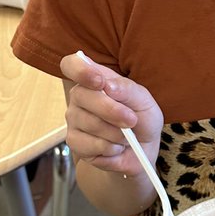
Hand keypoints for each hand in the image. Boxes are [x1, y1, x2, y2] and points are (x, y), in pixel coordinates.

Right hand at [60, 51, 164, 174]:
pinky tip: (116, 147)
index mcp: (94, 79)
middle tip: (131, 120)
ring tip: (126, 136)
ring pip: (90, 123)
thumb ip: (127, 89)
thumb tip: (107, 86)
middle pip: (82, 95)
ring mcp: (74, 119)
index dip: (80, 70)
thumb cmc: (142, 119)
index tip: (100, 82)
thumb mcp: (143, 100)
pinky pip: (89, 144)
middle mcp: (80, 96)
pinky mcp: (74, 142)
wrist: (142, 150)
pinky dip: (110, 148)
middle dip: (111, 110)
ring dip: (116, 133)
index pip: (72, 65)